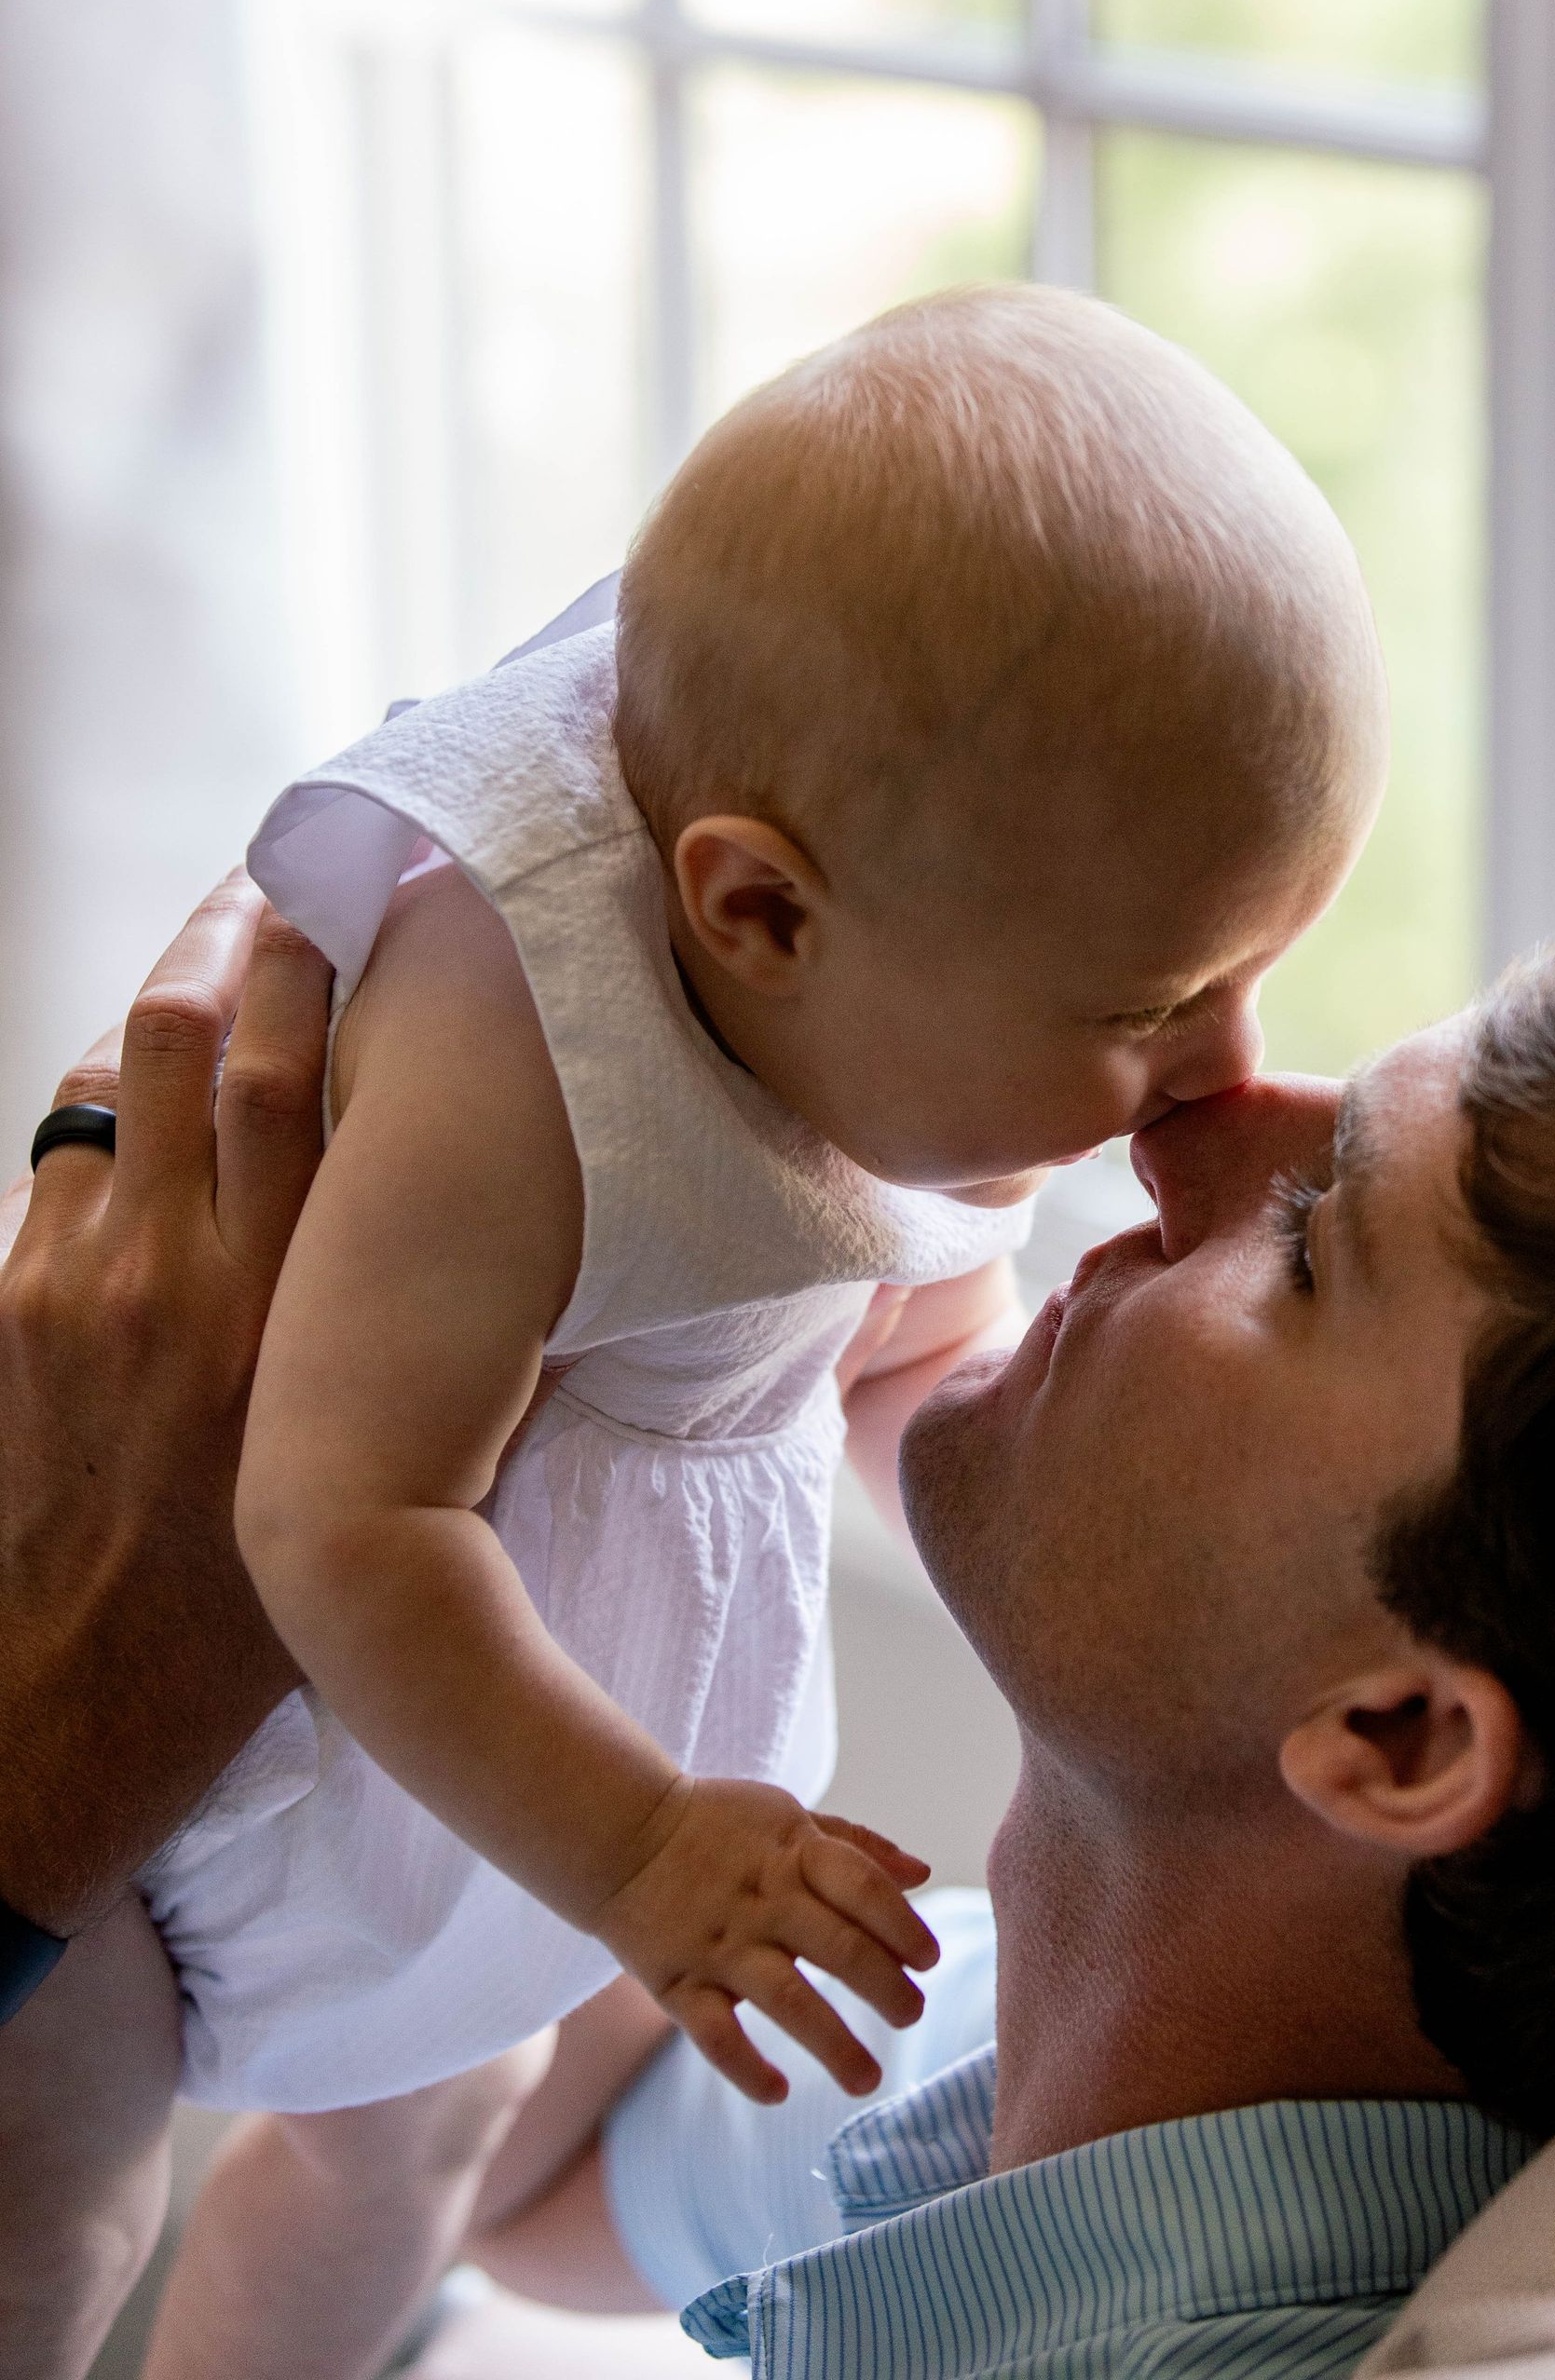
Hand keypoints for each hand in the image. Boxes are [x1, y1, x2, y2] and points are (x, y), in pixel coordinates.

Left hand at [0, 874, 331, 1931]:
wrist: (82, 1688)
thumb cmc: (254, 1584)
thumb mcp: (369, 1445)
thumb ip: (413, 1323)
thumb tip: (484, 1219)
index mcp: (291, 1305)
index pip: (294, 1068)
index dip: (314, 954)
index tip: (352, 894)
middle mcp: (180, 1270)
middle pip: (188, 1030)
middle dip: (226, 932)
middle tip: (271, 887)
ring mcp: (74, 1279)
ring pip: (111, 1078)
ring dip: (164, 1016)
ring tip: (216, 989)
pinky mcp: (5, 1303)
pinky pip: (58, 1162)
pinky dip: (110, 1121)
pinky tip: (150, 1126)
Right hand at [594, 1777, 938, 2103]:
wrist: (620, 1832)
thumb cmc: (719, 1827)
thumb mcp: (788, 1817)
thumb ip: (855, 1845)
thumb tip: (922, 1874)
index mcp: (794, 1853)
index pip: (863, 1888)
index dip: (903, 1925)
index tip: (930, 1961)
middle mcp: (764, 1901)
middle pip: (840, 1948)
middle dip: (886, 1988)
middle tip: (912, 2014)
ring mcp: (720, 1945)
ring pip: (787, 2000)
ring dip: (834, 2044)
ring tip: (868, 2079)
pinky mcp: (677, 1984)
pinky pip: (714, 2035)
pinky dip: (746, 2068)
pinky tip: (780, 2093)